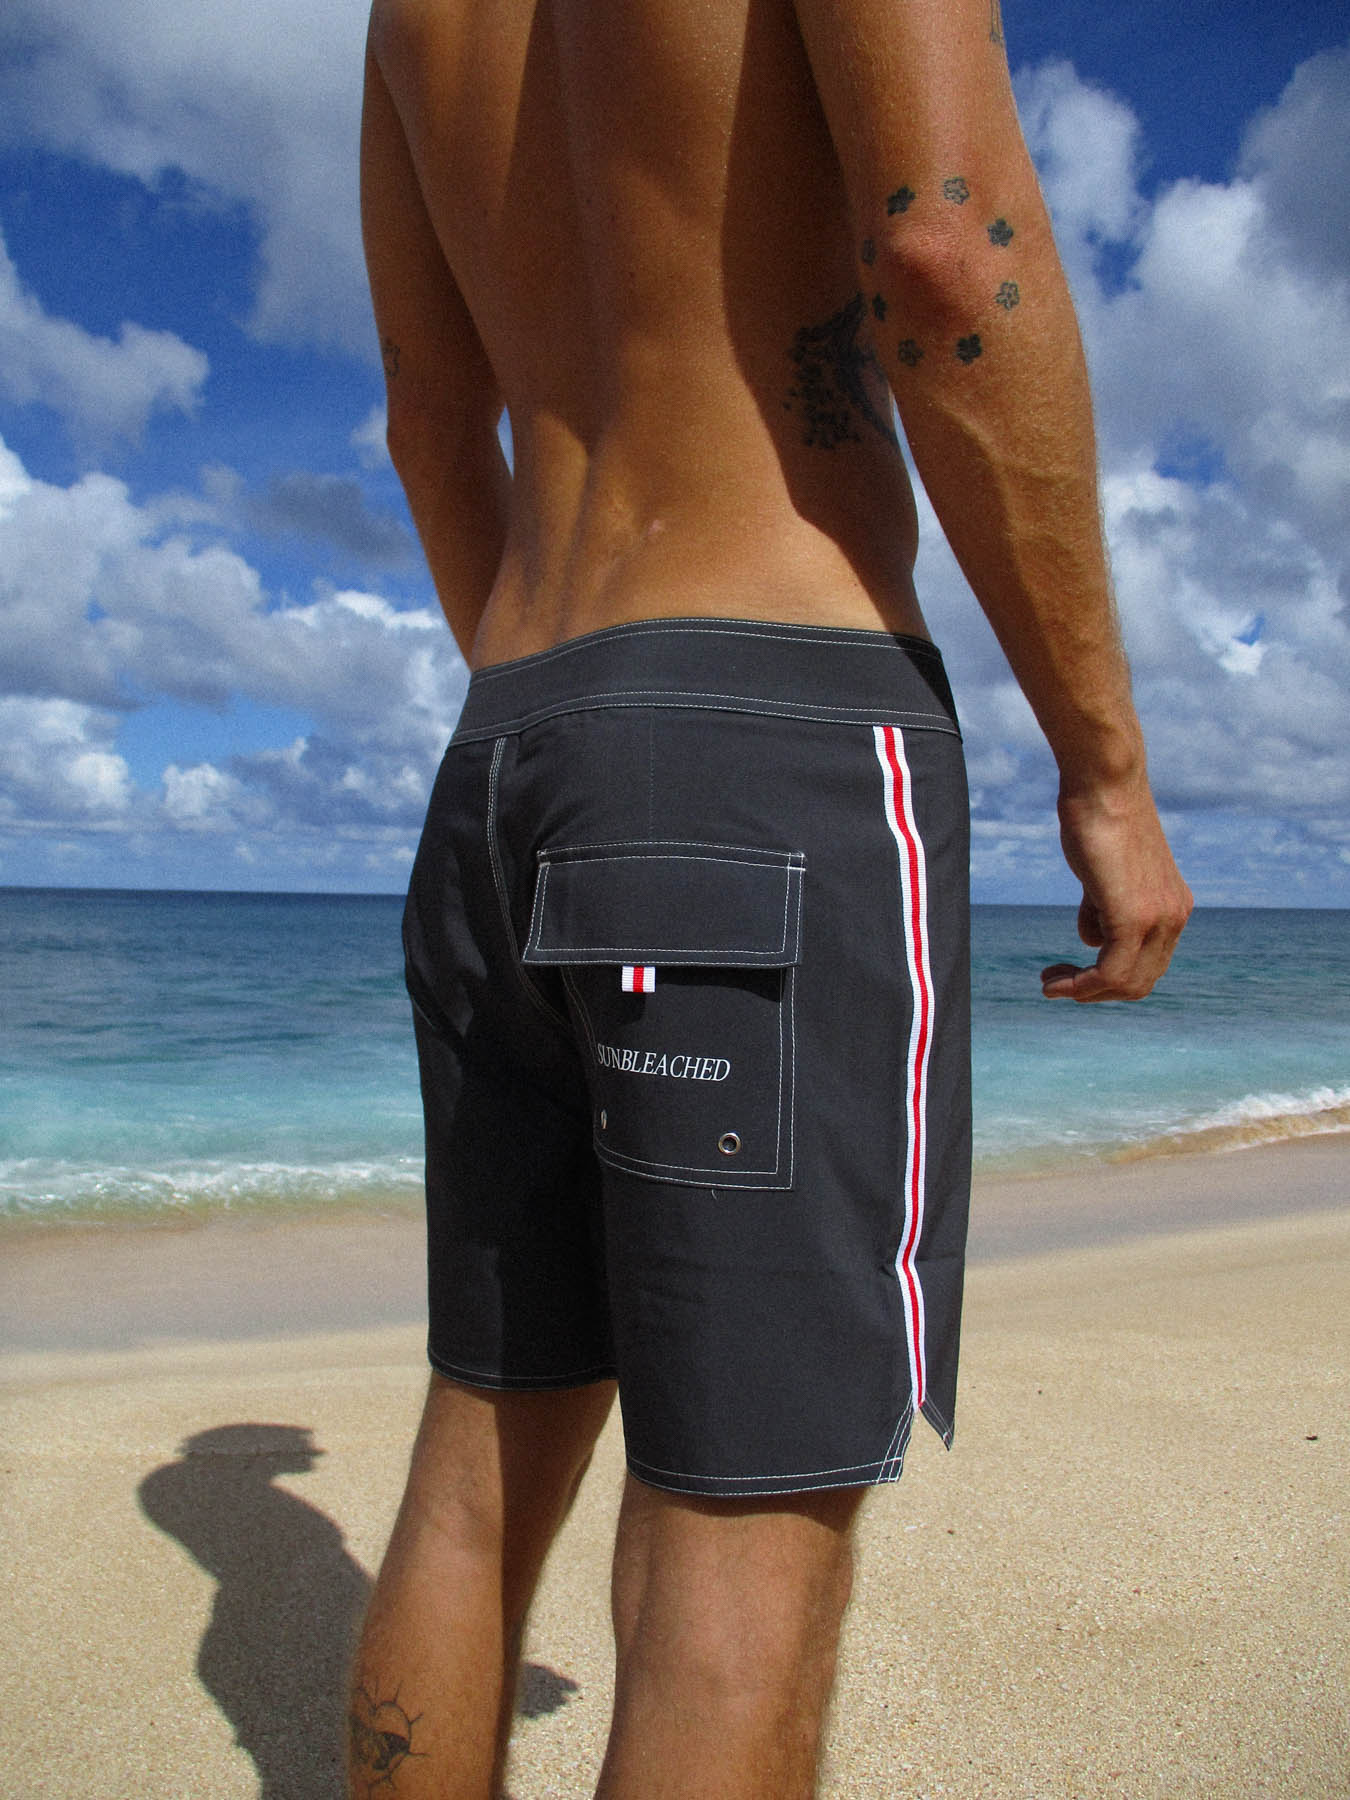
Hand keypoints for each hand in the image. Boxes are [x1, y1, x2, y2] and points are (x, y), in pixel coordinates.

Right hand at [1040, 778, 1192, 1001]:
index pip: (1146, 963)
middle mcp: (1174, 916)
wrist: (1104, 782)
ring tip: (1050, 984)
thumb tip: (1091, 937)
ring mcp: (1158, 918)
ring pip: (1127, 983)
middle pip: (1140, 981)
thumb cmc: (1098, 817)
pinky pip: (1111, 972)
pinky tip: (1055, 982)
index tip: (1067, 973)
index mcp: (1172, 905)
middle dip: (1094, 991)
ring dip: (1084, 991)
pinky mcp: (1134, 917)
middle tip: (1053, 983)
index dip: (1107, 978)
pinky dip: (1082, 986)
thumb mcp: (1103, 872)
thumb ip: (1101, 906)